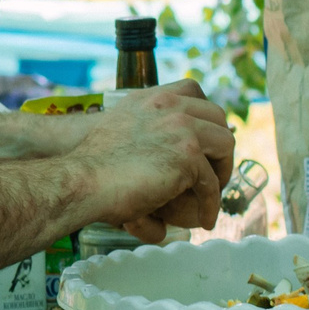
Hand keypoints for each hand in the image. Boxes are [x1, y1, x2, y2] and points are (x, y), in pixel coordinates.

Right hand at [66, 81, 233, 242]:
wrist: (82, 180)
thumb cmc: (92, 167)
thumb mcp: (118, 131)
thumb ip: (143, 131)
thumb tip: (161, 157)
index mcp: (150, 98)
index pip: (192, 89)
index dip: (204, 115)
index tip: (202, 139)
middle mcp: (168, 105)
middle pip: (217, 116)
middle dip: (219, 145)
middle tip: (211, 171)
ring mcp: (181, 127)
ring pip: (226, 143)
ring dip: (222, 170)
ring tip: (211, 193)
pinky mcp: (188, 154)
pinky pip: (211, 182)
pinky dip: (211, 203)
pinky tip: (203, 219)